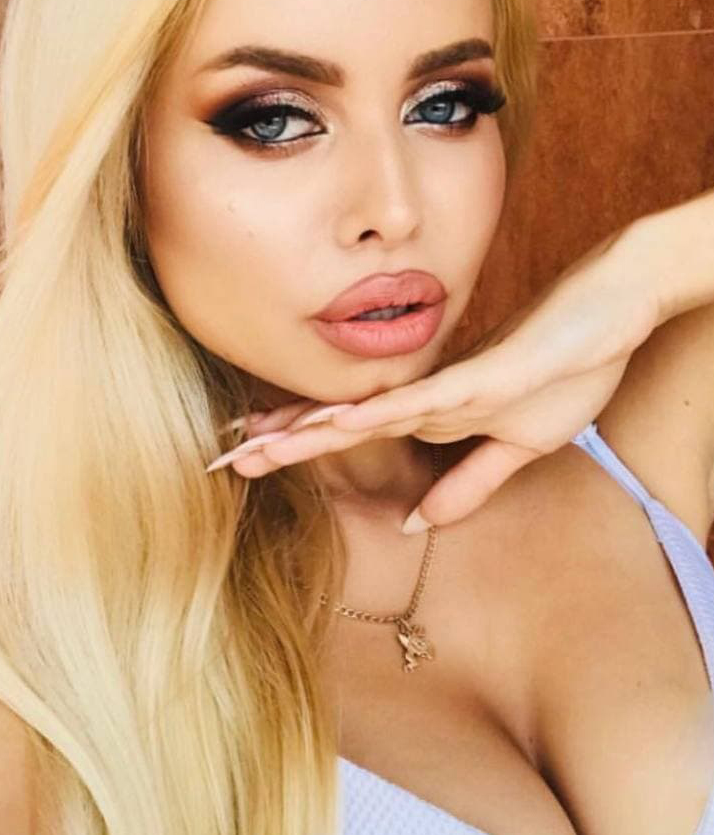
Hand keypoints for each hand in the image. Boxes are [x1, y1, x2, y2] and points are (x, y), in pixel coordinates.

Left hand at [207, 226, 661, 527]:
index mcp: (433, 409)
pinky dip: (375, 416)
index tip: (247, 456)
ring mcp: (453, 385)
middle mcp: (429, 394)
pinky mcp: (483, 377)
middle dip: (281, 441)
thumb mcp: (521, 448)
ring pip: (366, 412)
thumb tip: (415, 525)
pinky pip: (418, 402)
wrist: (614, 309)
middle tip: (220, 456)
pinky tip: (336, 426)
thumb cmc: (568, 367)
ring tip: (251, 445)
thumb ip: (469, 485)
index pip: (353, 432)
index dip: (299, 444)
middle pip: (342, 421)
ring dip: (309, 431)